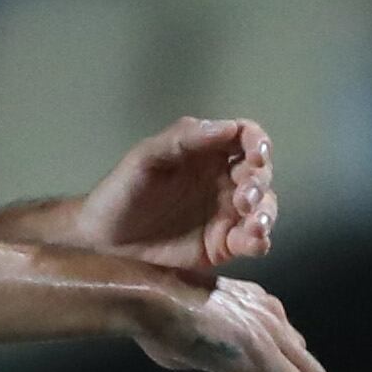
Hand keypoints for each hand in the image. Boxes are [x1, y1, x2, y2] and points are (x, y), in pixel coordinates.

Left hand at [70, 118, 275, 272]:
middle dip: (259, 184)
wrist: (105, 238)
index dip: (258, 143)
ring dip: (265, 213)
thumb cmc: (122, 190)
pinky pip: (253, 241)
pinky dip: (259, 240)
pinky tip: (251, 242)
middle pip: (260, 174)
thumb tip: (227, 127)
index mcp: (208, 151)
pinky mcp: (224, 244)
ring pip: (264, 208)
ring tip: (253, 224)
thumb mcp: (147, 157)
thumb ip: (184, 138)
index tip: (255, 156)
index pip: (246, 138)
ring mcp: (226, 213)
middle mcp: (223, 179)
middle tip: (243, 198)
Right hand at [127, 273, 327, 371]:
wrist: (146, 299)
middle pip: (308, 367)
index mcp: (256, 306)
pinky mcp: (265, 352)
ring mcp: (271, 331)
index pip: (289, 349)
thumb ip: (217, 355)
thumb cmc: (154, 319)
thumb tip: (219, 366)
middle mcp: (272, 314)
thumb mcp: (194, 342)